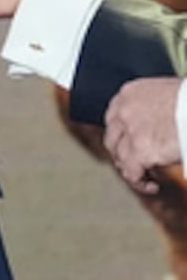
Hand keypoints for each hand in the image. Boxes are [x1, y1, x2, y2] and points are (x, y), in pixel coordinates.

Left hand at [104, 77, 182, 193]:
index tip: (132, 145)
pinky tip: (152, 186)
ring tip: (147, 178)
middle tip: (138, 164)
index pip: (114, 117)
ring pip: (120, 157)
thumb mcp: (167, 93)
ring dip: (131, 170)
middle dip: (123, 154)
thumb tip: (158, 122)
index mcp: (130, 93)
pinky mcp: (142, 151)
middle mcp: (124, 110)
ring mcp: (131, 130)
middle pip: (112, 138)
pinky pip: (132, 173)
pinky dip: (139, 182)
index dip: (121, 135)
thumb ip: (154, 105)